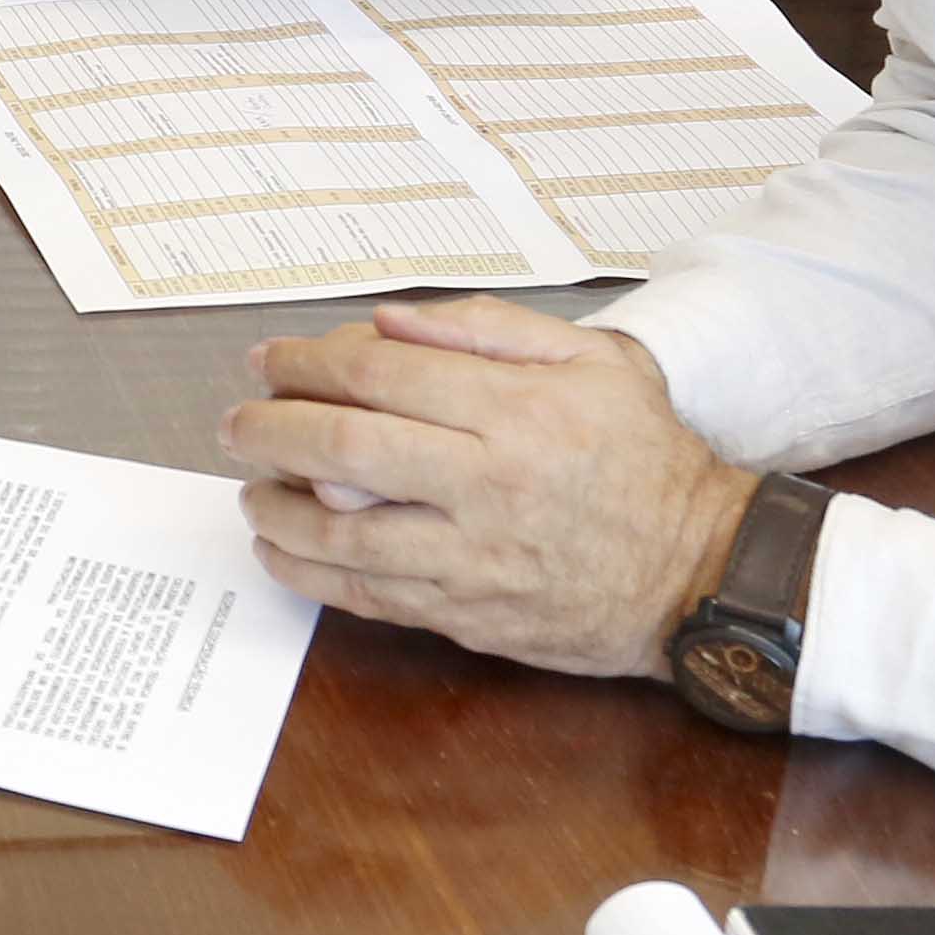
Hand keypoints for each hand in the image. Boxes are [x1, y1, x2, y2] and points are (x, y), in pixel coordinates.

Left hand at [222, 299, 761, 681]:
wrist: (699, 571)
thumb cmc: (645, 458)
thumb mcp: (595, 362)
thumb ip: (488, 331)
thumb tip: (388, 320)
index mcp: (517, 411)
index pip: (380, 375)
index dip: (307, 363)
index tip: (269, 360)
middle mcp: (489, 483)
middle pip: (345, 445)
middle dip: (271, 428)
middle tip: (235, 423)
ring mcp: (474, 557)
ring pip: (341, 530)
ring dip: (275, 506)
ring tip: (249, 489)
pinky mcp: (467, 614)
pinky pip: (365, 594)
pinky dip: (308, 571)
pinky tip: (280, 550)